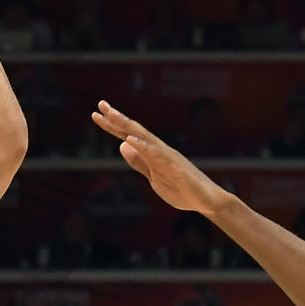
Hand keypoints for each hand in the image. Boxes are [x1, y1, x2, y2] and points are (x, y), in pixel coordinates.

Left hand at [91, 100, 225, 215]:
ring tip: (113, 115)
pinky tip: (131, 139)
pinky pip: (158, 156)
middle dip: (117, 118)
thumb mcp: (153, 178)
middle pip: (135, 131)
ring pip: (145, 138)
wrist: (208, 201)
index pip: (129, 136)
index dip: (112, 126)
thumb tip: (122, 144)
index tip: (96, 114)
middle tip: (101, 104)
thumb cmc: (182, 190)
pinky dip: (144, 147)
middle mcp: (160, 150)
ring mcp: (169, 157)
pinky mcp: (176, 168)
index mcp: (152, 154)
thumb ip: (139, 162)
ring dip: (128, 126)